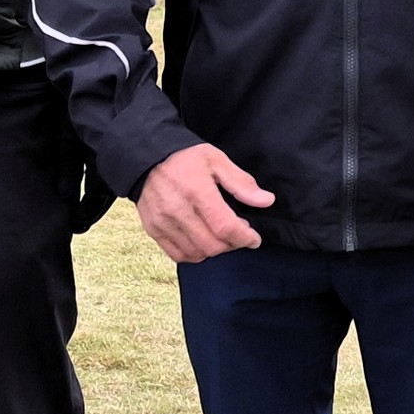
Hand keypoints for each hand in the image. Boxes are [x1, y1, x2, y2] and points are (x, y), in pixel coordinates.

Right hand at [137, 142, 273, 262]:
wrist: (147, 158)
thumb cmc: (185, 158)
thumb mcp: (217, 160)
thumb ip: (242, 183)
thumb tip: (266, 201)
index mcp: (196, 191)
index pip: (225, 227)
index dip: (244, 238)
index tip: (254, 238)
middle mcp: (177, 209)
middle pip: (212, 245)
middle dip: (232, 245)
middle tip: (238, 233)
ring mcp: (163, 222)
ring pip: (197, 253)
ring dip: (215, 250)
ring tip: (220, 235)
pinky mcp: (153, 229)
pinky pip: (179, 255)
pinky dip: (195, 254)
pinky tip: (202, 241)